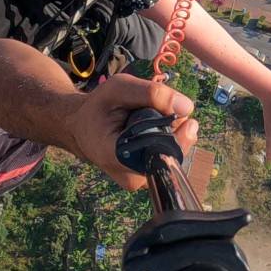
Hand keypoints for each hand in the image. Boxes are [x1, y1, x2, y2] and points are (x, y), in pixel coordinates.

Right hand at [65, 73, 197, 191]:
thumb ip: (150, 93)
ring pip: (173, 158)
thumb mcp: (118, 89)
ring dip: (174, 136)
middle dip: (177, 132)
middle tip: (169, 110)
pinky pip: (169, 159)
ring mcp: (140, 181)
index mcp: (116, 157)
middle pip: (170, 157)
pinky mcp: (146, 178)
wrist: (82, 127)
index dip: (177, 138)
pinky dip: (169, 141)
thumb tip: (188, 107)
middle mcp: (130, 177)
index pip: (158, 155)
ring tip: (156, 119)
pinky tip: (157, 129)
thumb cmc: (98, 107)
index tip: (186, 120)